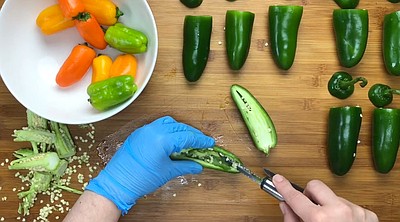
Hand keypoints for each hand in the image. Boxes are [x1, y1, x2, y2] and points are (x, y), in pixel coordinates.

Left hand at [85, 116, 214, 214]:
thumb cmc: (141, 178)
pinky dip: (167, 129)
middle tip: (201, 142)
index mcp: (162, 139)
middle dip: (191, 133)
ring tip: (187, 139)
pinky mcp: (138, 133)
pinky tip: (171, 139)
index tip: (209, 143)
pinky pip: (157, 125)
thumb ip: (185, 166)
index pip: (187, 136)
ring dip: (179, 128)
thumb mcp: (167, 172)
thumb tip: (197, 166)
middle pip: (179, 126)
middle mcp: (153, 130)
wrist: (118, 182)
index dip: (200, 140)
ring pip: (167, 123)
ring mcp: (144, 130)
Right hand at [272, 174, 378, 221]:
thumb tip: (286, 206)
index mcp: (320, 219)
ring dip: (329, 206)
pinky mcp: (367, 215)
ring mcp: (355, 212)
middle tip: (309, 207)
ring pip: (333, 196)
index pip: (295, 197)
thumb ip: (293, 220)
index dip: (284, 187)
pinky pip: (349, 205)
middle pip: (315, 186)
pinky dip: (344, 213)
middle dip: (310, 195)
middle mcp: (339, 211)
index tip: (278, 179)